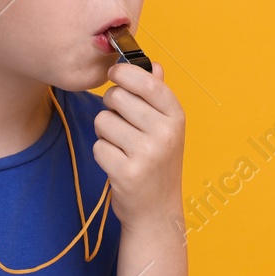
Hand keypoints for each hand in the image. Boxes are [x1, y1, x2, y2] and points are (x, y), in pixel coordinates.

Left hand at [94, 61, 184, 233]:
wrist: (157, 211)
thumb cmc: (158, 163)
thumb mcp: (166, 129)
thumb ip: (157, 96)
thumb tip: (153, 64)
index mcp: (176, 117)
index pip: (147, 81)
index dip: (124, 72)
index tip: (114, 73)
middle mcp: (165, 134)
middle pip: (116, 98)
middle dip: (110, 107)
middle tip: (121, 125)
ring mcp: (147, 154)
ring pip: (103, 121)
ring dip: (105, 133)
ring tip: (121, 147)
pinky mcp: (127, 172)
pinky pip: (98, 146)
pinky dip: (102, 154)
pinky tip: (117, 164)